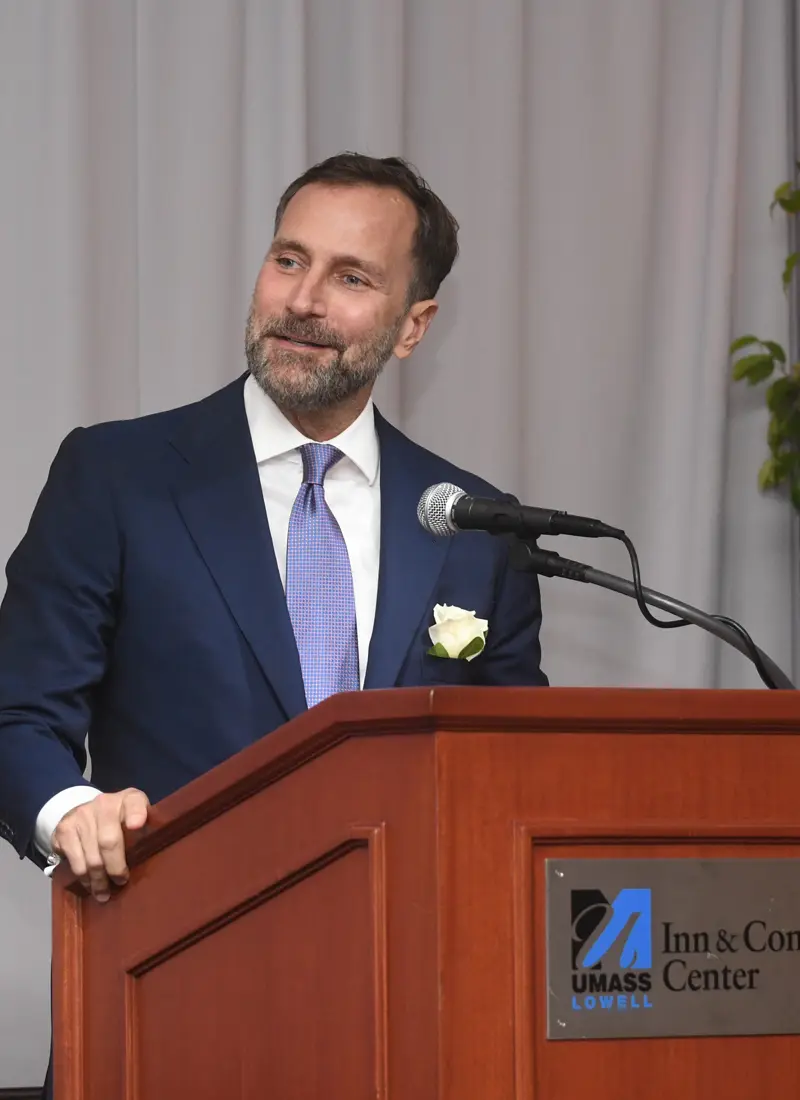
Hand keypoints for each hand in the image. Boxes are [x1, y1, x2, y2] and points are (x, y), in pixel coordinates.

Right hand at [51, 788, 149, 902]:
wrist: (86, 809)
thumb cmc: (120, 818)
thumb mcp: (138, 816)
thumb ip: (147, 829)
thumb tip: (155, 854)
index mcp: (128, 799)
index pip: (134, 803)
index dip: (136, 814)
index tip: (137, 826)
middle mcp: (102, 803)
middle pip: (108, 842)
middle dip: (115, 868)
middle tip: (120, 883)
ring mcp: (80, 816)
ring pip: (89, 858)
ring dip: (97, 880)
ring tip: (103, 892)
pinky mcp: (63, 830)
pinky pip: (73, 862)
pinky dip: (82, 877)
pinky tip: (88, 882)